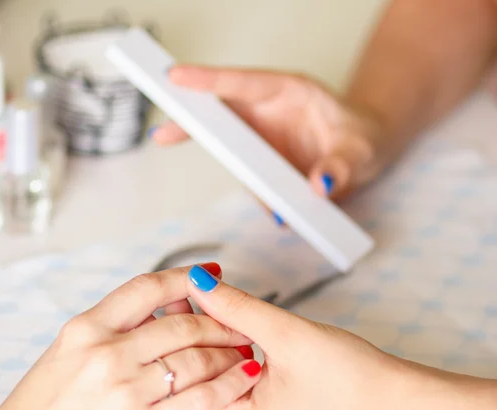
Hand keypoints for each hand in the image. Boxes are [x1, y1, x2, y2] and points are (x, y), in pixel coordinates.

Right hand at [0, 266, 261, 409]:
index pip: (146, 288)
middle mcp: (107, 352)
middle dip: (218, 322)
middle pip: (181, 323)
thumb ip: (97, 340)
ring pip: (197, 358)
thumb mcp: (55, 363)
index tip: (209, 275)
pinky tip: (245, 378)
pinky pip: (201, 398)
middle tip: (237, 326)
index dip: (185, 278)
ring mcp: (126, 389)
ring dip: (228, 353)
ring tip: (244, 353)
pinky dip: (230, 384)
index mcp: (83, 330)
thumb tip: (138, 323)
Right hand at [151, 66, 386, 200]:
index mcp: (288, 91)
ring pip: (233, 154)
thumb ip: (342, 165)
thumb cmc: (365, 137)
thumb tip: (318, 186)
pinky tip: (282, 212)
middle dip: (192, 122)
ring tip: (275, 202)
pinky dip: (261, 199)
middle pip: (221, 113)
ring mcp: (263, 142)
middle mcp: (268, 113)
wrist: (366, 153)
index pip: (242, 82)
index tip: (175, 78)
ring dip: (240, 179)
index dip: (208, 80)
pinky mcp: (265, 167)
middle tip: (162, 135)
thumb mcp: (363, 149)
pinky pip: (251, 182)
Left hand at [186, 265, 496, 409]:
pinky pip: (236, 386)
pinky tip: (232, 328)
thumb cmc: (351, 374)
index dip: (181, 337)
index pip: (189, 382)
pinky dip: (233, 357)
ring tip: (207, 305)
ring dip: (215, 344)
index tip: (175, 298)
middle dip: (196, 337)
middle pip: (200, 382)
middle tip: (188, 294)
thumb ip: (237, 307)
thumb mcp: (288, 333)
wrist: (396, 401)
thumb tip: (196, 282)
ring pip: (218, 381)